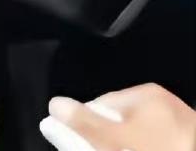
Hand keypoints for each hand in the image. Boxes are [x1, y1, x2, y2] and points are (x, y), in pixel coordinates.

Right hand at [41, 85, 195, 150]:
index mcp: (146, 93)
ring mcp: (180, 127)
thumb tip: (55, 104)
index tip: (81, 144)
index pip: (101, 104)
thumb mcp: (115, 139)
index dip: (87, 126)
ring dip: (127, 146)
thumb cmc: (159, 150)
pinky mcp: (186, 143)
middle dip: (110, 139)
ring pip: (140, 138)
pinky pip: (157, 144)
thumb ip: (84, 123)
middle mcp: (164, 104)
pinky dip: (148, 149)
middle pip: (121, 122)